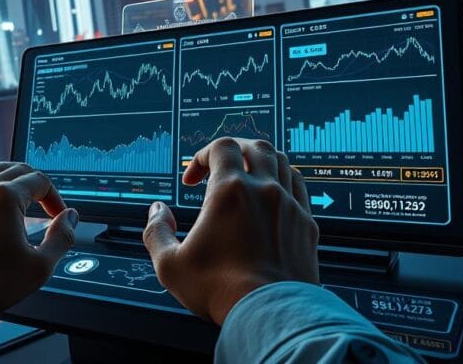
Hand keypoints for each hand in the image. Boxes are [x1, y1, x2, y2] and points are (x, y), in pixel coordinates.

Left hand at [0, 162, 78, 313]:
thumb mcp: (39, 266)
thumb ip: (62, 237)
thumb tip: (70, 218)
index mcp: (5, 196)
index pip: (40, 180)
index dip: (55, 197)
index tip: (57, 215)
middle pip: (15, 168)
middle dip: (34, 183)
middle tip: (42, 201)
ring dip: (7, 180)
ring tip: (17, 197)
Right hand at [142, 138, 317, 323]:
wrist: (271, 315)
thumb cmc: (221, 291)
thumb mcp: (170, 265)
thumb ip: (155, 231)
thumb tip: (157, 211)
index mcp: (230, 192)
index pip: (222, 147)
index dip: (202, 156)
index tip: (192, 179)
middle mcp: (264, 191)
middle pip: (257, 146)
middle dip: (235, 150)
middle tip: (221, 167)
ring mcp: (290, 206)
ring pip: (282, 161)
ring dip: (261, 162)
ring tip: (247, 177)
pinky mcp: (307, 224)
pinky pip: (299, 186)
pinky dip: (283, 181)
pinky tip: (272, 198)